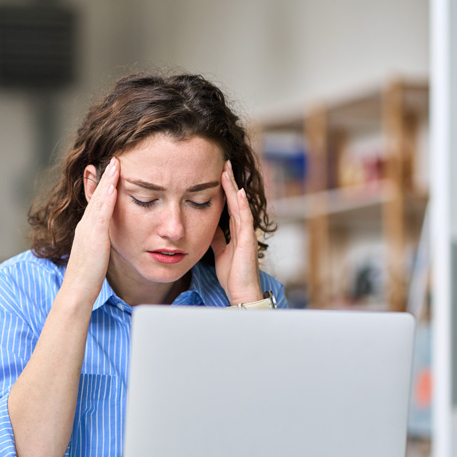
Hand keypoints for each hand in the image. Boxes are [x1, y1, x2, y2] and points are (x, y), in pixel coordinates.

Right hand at [63, 157, 117, 301]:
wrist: (77, 290)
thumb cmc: (87, 278)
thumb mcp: (95, 256)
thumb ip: (99, 245)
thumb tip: (105, 242)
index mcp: (87, 230)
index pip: (96, 203)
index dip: (102, 186)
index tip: (111, 170)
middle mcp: (85, 226)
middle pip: (96, 196)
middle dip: (104, 176)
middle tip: (113, 158)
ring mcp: (88, 230)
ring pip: (98, 199)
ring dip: (107, 180)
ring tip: (116, 163)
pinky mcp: (94, 236)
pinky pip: (101, 212)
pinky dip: (107, 197)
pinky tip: (114, 185)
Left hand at [211, 160, 262, 304]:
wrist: (241, 292)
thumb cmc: (232, 276)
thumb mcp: (220, 253)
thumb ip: (217, 239)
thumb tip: (208, 227)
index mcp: (235, 232)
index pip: (229, 206)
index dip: (225, 190)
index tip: (218, 174)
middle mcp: (243, 230)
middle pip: (235, 200)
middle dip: (229, 182)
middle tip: (224, 163)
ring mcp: (247, 234)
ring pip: (240, 205)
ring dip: (234, 187)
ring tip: (228, 170)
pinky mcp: (248, 240)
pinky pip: (245, 219)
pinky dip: (242, 205)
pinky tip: (239, 192)